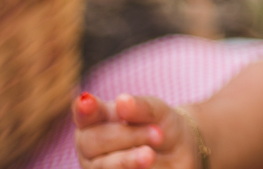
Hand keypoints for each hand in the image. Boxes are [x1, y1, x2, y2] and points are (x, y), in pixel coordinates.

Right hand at [73, 92, 196, 168]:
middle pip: (92, 141)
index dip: (84, 109)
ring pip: (102, 165)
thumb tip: (123, 101)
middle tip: (157, 134)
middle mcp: (90, 144)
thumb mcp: (157, 112)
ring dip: (128, 159)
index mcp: (97, 118)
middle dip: (126, 136)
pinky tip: (146, 166)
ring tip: (149, 155)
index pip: (85, 113)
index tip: (87, 102)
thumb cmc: (159, 126)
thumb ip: (141, 107)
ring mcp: (98, 166)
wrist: (178, 154)